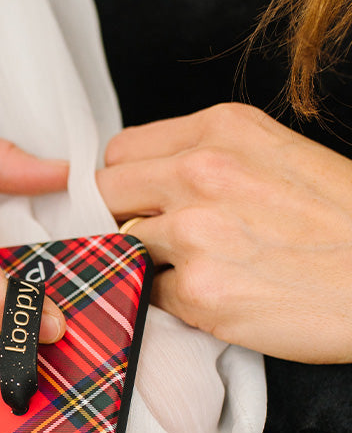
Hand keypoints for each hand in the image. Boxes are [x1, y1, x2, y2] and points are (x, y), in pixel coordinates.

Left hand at [98, 102, 351, 362]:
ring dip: (145, 262)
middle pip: (105, 195)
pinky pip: (150, 295)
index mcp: (221, 131)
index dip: (122, 183)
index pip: (120, 153)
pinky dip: (171, 301)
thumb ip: (209, 159)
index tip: (133, 203)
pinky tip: (214, 296)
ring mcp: (195, 234)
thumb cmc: (343, 223)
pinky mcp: (199, 292)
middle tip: (149, 241)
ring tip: (195, 270)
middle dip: (117, 220)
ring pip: (122, 247)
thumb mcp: (279, 158)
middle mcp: (201, 174)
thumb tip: (150, 181)